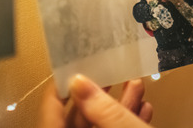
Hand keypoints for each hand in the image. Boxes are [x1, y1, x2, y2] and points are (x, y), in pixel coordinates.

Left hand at [38, 74, 152, 127]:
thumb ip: (102, 108)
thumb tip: (79, 82)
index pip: (50, 113)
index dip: (58, 89)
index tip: (68, 69)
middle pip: (79, 118)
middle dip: (99, 94)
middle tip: (109, 74)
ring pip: (100, 125)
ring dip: (119, 106)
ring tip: (134, 85)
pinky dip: (124, 122)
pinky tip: (142, 108)